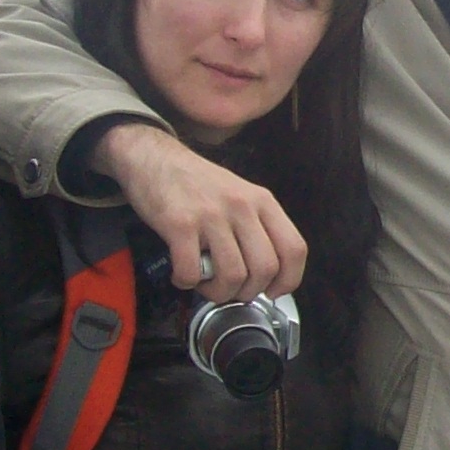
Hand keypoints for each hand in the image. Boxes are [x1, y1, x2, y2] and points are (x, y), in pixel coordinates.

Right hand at [93, 124, 307, 300]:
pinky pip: (192, 271)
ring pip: (232, 276)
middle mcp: (242, 206)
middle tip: (231, 290)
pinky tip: (182, 274)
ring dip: (218, 292)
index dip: (288, 280)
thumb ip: (257, 228)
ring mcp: (211, 215)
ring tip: (204, 283)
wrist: (154, 157)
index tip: (272, 292)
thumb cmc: (197, 183)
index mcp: (262, 201)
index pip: (294, 249)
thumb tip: (268, 274)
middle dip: (248, 291)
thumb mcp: (241, 195)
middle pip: (265, 269)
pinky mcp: (180, 224)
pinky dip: (186, 283)